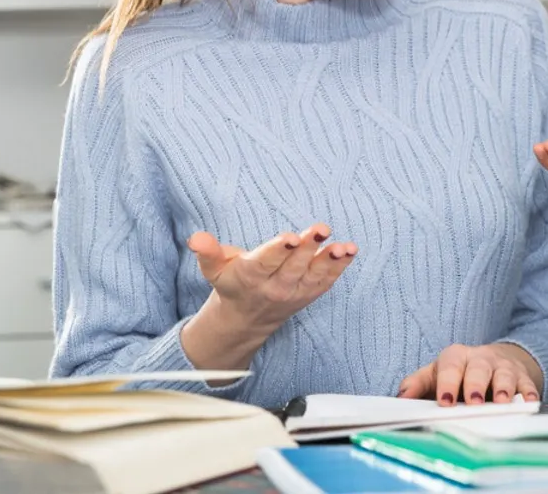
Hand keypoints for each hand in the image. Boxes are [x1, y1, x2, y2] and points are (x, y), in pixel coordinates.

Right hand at [180, 224, 357, 370]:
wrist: (244, 320)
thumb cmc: (231, 283)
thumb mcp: (214, 269)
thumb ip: (208, 253)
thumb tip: (196, 238)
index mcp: (250, 277)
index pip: (266, 262)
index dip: (279, 249)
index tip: (291, 237)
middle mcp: (274, 287)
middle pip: (293, 266)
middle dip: (309, 247)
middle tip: (322, 228)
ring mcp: (294, 293)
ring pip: (313, 275)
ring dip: (330, 259)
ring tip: (343, 246)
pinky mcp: (309, 295)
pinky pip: (326, 281)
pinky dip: (340, 267)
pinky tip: (350, 250)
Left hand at [396, 343, 541, 405]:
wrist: (492, 362)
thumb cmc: (459, 372)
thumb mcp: (436, 373)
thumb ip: (417, 384)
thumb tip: (400, 399)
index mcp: (457, 356)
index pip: (451, 366)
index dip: (448, 383)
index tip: (444, 402)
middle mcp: (481, 358)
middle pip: (479, 368)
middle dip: (476, 385)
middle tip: (474, 403)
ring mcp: (503, 366)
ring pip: (504, 374)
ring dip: (504, 388)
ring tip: (502, 402)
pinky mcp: (522, 376)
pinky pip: (527, 383)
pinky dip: (528, 392)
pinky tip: (529, 402)